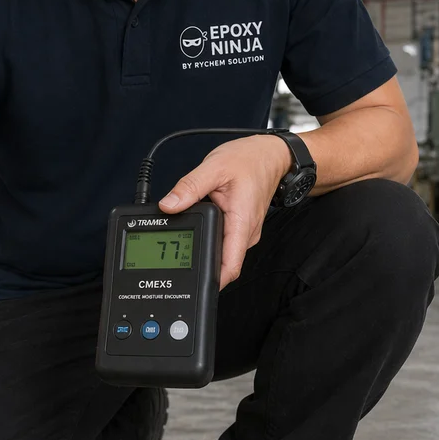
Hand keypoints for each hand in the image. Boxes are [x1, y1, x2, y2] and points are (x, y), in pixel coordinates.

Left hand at [158, 135, 292, 289]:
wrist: (270, 155)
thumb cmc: (248, 160)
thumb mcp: (213, 168)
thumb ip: (189, 188)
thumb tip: (168, 206)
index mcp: (241, 223)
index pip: (230, 267)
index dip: (211, 281)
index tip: (192, 284)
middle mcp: (246, 233)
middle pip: (221, 262)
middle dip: (198, 261)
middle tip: (174, 253)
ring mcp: (244, 232)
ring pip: (221, 251)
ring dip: (203, 247)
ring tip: (186, 234)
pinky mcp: (240, 227)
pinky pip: (223, 240)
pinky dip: (209, 235)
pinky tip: (199, 224)